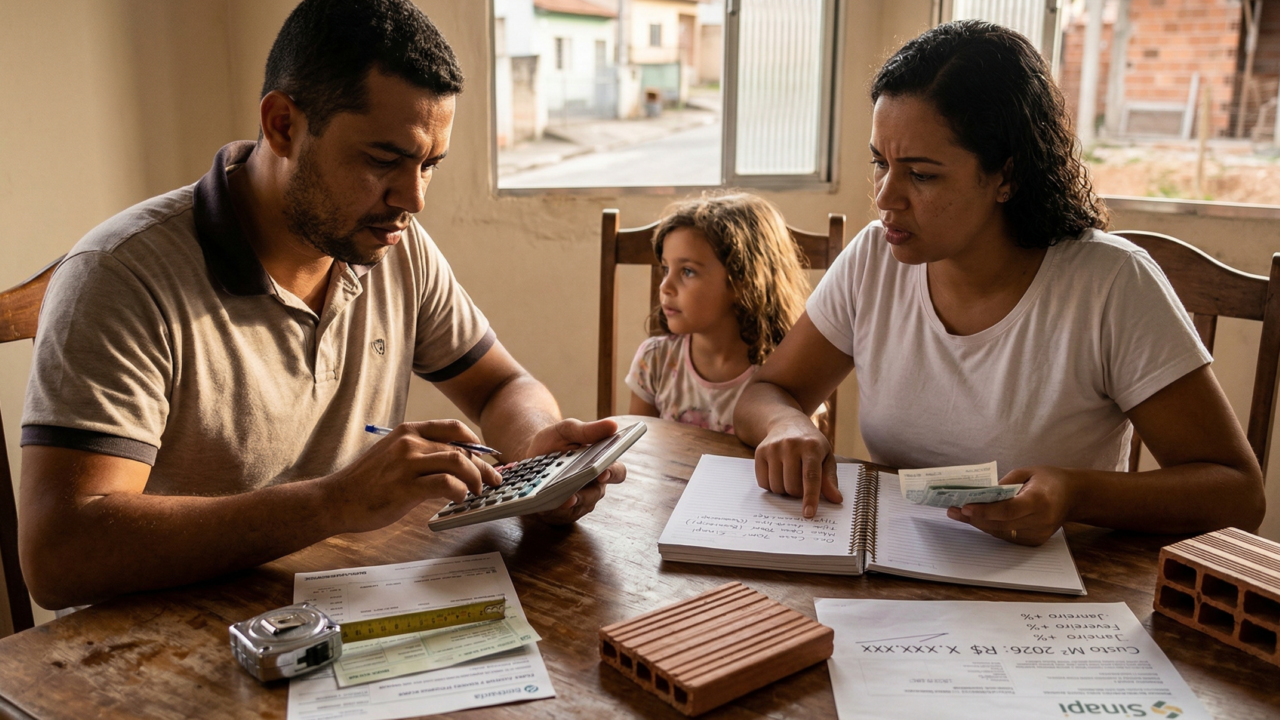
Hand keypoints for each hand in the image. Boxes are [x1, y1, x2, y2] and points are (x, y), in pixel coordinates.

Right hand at [326, 420, 501, 532]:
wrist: (335, 500)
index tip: (486, 457)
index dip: (476, 443)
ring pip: (458, 462)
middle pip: (461, 448)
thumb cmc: (366, 483)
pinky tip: (459, 499)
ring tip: (478, 492)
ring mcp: (406, 463)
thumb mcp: (394, 456)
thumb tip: (455, 462)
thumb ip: (421, 454)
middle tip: (493, 480)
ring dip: (476, 478)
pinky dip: (459, 491)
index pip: (454, 428)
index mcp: (409, 431)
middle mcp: (410, 442)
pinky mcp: (404, 487)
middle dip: (483, 466)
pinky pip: (445, 484)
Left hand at [522, 418, 627, 523]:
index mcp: (602, 464)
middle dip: (584, 495)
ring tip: (554, 502)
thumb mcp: (567, 430)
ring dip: (567, 506)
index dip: (612, 473)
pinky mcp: (565, 512)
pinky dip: (553, 513)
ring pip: (579, 507)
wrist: (532, 455)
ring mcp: (581, 500)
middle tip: (573, 495)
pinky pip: (563, 517)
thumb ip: (589, 429)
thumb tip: (612, 425)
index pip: (617, 472)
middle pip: (596, 494)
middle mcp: (595, 485)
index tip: (602, 472)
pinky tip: (543, 507)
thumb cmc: (555, 441)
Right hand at [753, 417, 842, 517]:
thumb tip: (836, 499)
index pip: (811, 477)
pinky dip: (772, 486)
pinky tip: (778, 474)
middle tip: (801, 484)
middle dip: (798, 494)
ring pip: (777, 487)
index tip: (808, 514)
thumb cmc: (810, 443)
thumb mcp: (825, 456)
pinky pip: (763, 483)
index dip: (810, 497)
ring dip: (784, 490)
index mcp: (811, 446)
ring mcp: (773, 448)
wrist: (786, 422)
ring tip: (790, 477)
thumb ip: (830, 479)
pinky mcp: (760, 452)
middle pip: (792, 486)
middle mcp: (790, 445)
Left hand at [945, 465, 1075, 545]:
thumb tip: (979, 494)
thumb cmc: (1049, 479)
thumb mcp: (1026, 472)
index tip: (965, 507)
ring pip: (1001, 532)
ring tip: (958, 514)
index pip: (1008, 510)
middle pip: (1001, 524)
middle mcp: (1041, 521)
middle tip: (953, 510)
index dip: (985, 511)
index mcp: (1040, 500)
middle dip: (975, 518)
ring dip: (978, 523)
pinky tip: (976, 519)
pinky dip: (991, 527)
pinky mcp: (1035, 541)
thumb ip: (1004, 483)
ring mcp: (1039, 534)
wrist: (1073, 496)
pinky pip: (1007, 536)